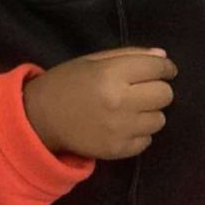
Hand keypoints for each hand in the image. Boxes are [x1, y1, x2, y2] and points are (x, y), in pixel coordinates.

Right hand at [23, 47, 177, 160]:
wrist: (38, 119)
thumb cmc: (65, 83)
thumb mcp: (91, 61)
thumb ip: (127, 55)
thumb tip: (163, 56)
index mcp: (110, 74)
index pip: (158, 68)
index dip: (164, 67)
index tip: (161, 69)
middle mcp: (120, 101)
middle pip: (165, 94)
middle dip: (156, 88)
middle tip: (140, 89)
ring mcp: (121, 129)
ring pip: (160, 119)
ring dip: (148, 111)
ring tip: (129, 109)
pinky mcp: (119, 150)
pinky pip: (148, 139)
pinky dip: (139, 132)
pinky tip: (121, 125)